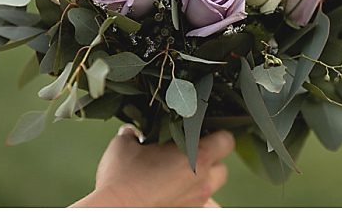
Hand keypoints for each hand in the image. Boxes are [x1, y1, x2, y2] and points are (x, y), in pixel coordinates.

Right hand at [71, 125, 234, 206]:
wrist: (115, 208)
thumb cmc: (122, 177)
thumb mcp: (123, 145)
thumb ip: (134, 134)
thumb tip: (132, 132)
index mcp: (196, 157)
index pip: (226, 140)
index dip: (215, 135)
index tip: (200, 133)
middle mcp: (203, 181)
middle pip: (222, 167)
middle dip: (208, 161)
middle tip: (184, 156)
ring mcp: (196, 201)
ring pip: (209, 188)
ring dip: (197, 180)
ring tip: (174, 177)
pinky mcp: (187, 213)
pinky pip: (195, 203)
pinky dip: (185, 196)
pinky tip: (167, 193)